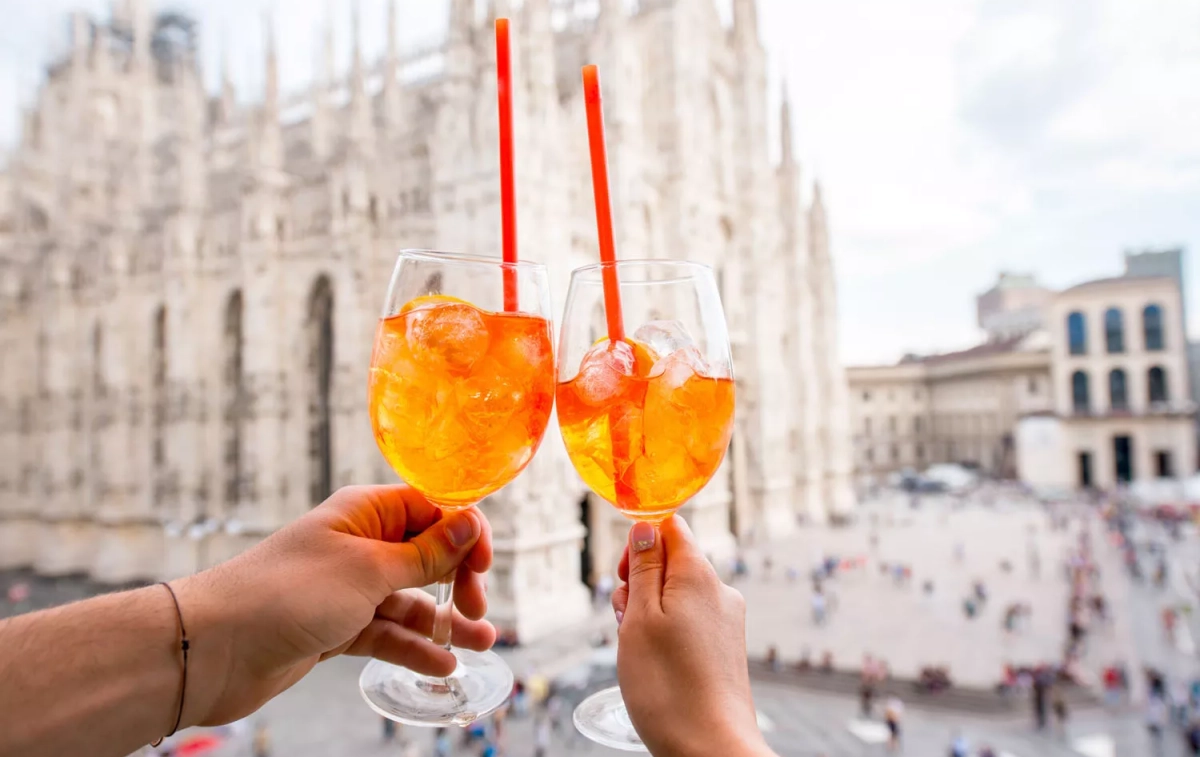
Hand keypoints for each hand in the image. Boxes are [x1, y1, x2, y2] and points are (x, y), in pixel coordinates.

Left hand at [175, 485, 495, 726]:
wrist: (214, 649)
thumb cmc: (286, 594)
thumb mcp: (369, 571)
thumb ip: (424, 554)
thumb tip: (469, 524)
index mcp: (365, 513)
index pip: (431, 510)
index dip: (464, 532)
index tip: (484, 564)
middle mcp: (359, 545)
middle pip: (427, 555)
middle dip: (458, 580)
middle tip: (476, 609)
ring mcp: (348, 588)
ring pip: (411, 600)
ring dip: (445, 621)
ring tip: (483, 644)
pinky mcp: (337, 627)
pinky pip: (387, 633)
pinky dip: (414, 647)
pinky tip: (440, 666)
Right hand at [611, 517, 773, 756]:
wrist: (711, 748)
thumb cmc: (668, 686)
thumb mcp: (639, 617)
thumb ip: (642, 567)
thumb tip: (645, 526)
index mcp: (699, 574)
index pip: (670, 527)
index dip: (639, 542)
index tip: (623, 576)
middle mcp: (720, 591)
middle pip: (670, 563)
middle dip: (639, 584)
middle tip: (626, 622)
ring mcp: (726, 620)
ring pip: (676, 596)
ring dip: (648, 613)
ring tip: (640, 650)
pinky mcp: (725, 647)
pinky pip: (689, 622)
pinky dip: (666, 634)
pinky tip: (657, 665)